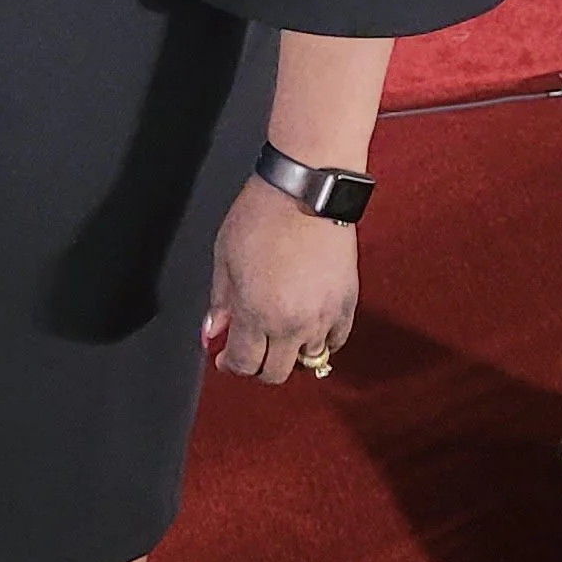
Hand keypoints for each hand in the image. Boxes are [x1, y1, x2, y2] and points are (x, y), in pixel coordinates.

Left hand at [202, 175, 357, 385]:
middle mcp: (294, 324)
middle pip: (276, 372)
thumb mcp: (225, 258)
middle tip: (248, 348)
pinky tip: (307, 328)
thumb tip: (213, 334)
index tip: (224, 357)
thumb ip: (220, 303)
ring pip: (309, 360)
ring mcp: (325, 316)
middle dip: (257, 365)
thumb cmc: (262, 216)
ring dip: (290, 354)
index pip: (245, 363)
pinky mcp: (347, 302)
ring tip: (278, 334)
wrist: (306, 190)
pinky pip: (336, 341)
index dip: (229, 365)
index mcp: (258, 314)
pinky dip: (321, 341)